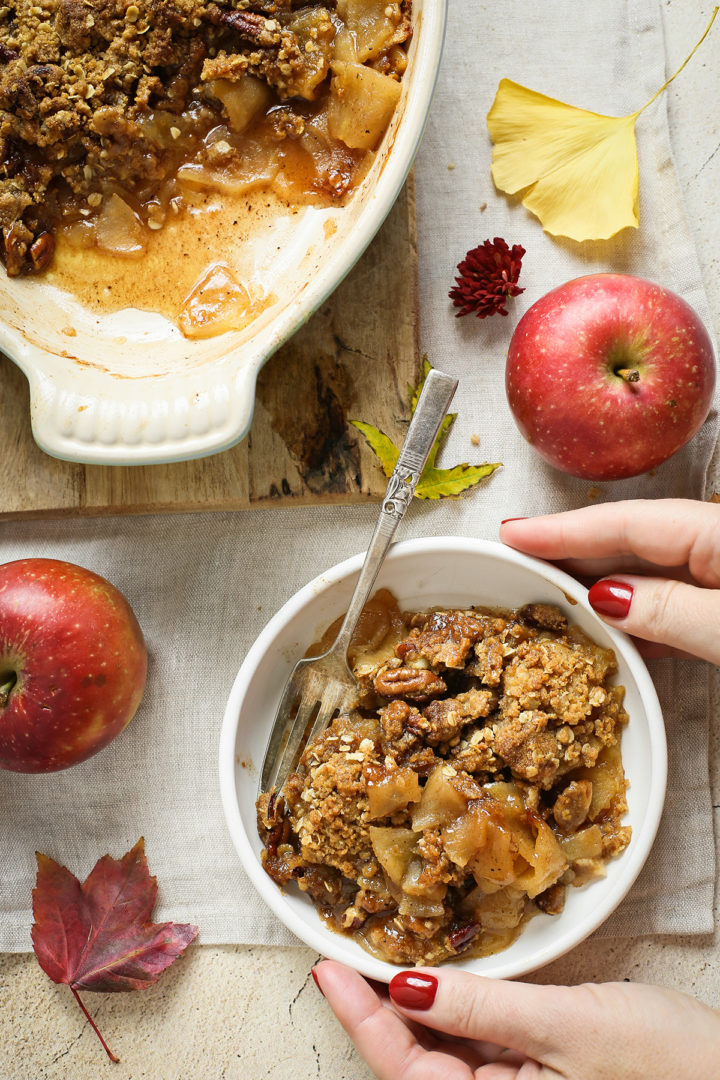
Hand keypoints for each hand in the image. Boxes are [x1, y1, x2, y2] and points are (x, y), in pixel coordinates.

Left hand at [312, 961, 719, 1078]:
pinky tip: (436, 980)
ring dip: (412, 1009)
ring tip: (377, 958)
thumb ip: (481, 1009)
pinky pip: (479, 1045)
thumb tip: (405, 986)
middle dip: (377, 1011)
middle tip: (341, 955)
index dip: (359, 1017)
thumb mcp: (567, 1026)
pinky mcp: (539, 1073)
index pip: (405, 1070)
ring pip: (444, 1055)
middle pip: (417, 1066)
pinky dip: (454, 1010)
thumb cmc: (670, 1068)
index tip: (326, 969)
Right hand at [500, 498, 719, 663]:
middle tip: (517, 561)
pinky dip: (638, 619)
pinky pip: (674, 608)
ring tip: (553, 596)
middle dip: (573, 552)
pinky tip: (613, 630)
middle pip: (633, 543)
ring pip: (651, 577)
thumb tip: (606, 599)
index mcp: (718, 533)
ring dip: (601, 590)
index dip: (564, 529)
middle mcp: (718, 548)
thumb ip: (669, 609)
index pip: (626, 524)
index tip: (513, 533)